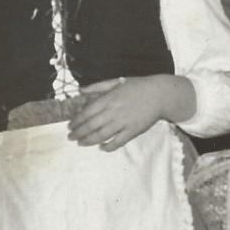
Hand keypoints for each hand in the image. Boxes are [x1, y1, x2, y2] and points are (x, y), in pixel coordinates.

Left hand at [68, 75, 194, 150]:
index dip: (76, 121)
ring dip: (89, 141)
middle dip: (79, 133)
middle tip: (71, 137)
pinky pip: (118, 142)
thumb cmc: (138, 86)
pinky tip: (102, 148)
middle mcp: (114, 111)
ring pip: (102, 135)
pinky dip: (109, 146)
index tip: (70, 126)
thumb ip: (98, 87)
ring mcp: (123, 122)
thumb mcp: (116, 81)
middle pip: (91, 125)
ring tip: (81, 144)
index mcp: (108, 99)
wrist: (160, 94)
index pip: (87, 112)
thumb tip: (81, 90)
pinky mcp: (133, 131)